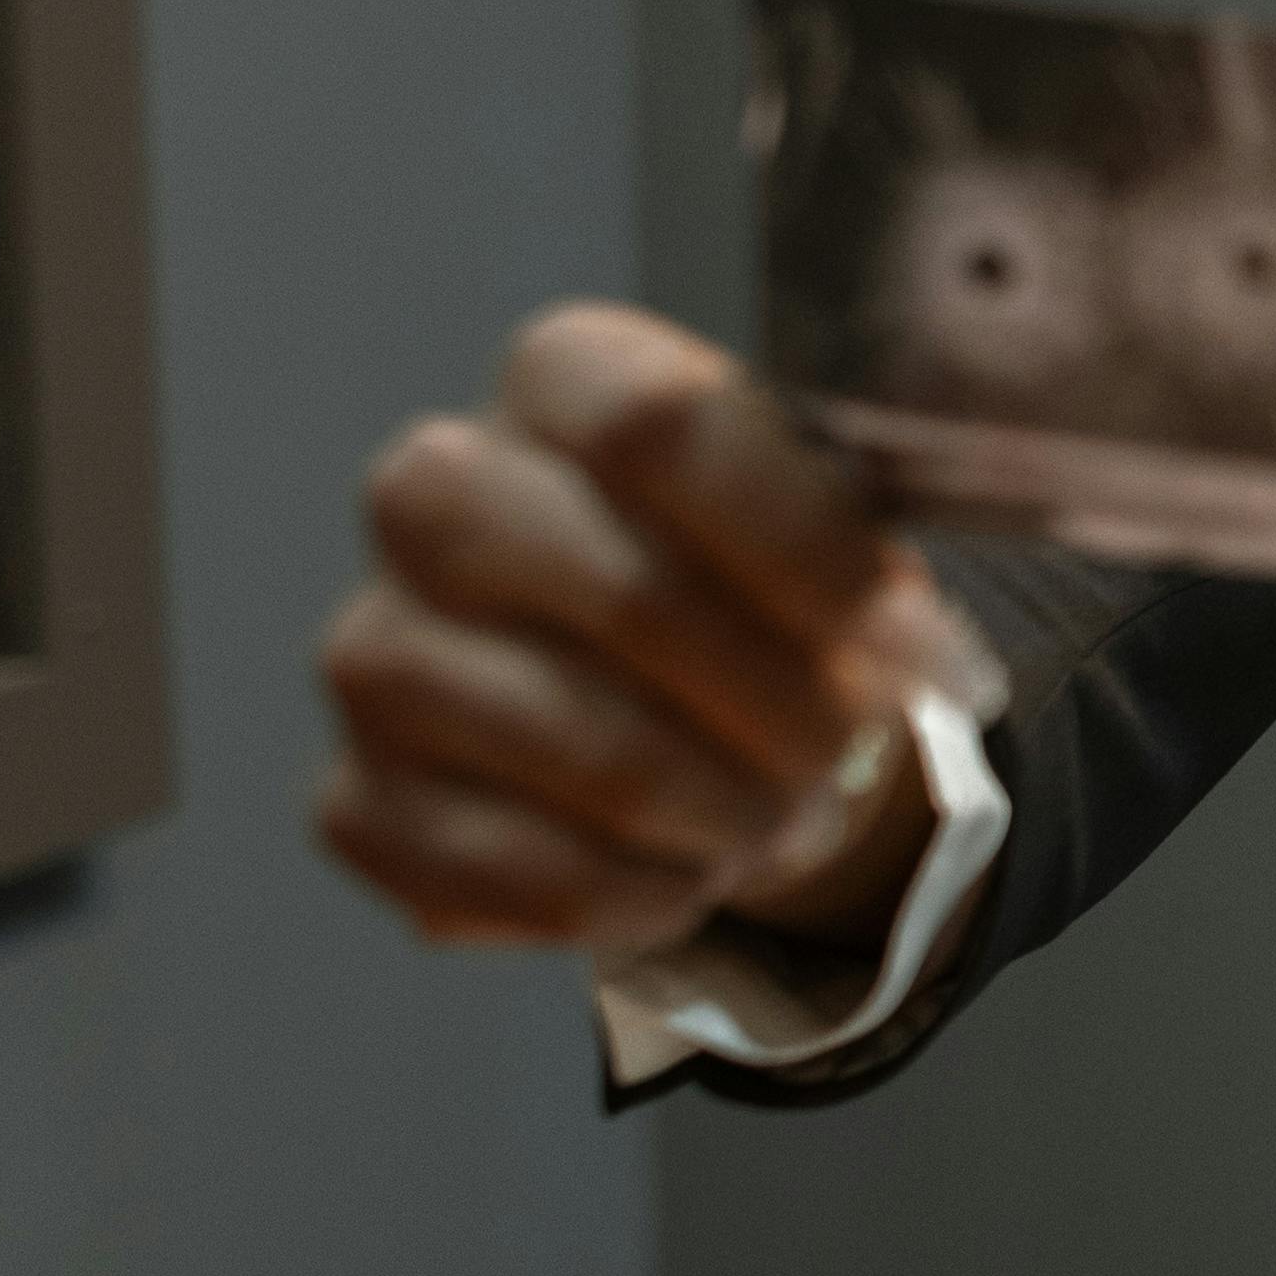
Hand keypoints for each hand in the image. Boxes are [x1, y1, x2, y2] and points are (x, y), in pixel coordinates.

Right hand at [315, 302, 975, 961]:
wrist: (666, 688)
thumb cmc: (748, 576)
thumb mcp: (824, 517)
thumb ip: (862, 554)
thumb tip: (916, 653)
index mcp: (557, 379)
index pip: (665, 431)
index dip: (808, 551)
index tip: (909, 642)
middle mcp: (434, 494)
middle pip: (629, 596)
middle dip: (783, 704)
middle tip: (849, 753)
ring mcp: (375, 651)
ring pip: (590, 752)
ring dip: (730, 812)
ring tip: (782, 816)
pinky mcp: (359, 801)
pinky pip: (524, 876)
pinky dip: (646, 896)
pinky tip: (688, 872)